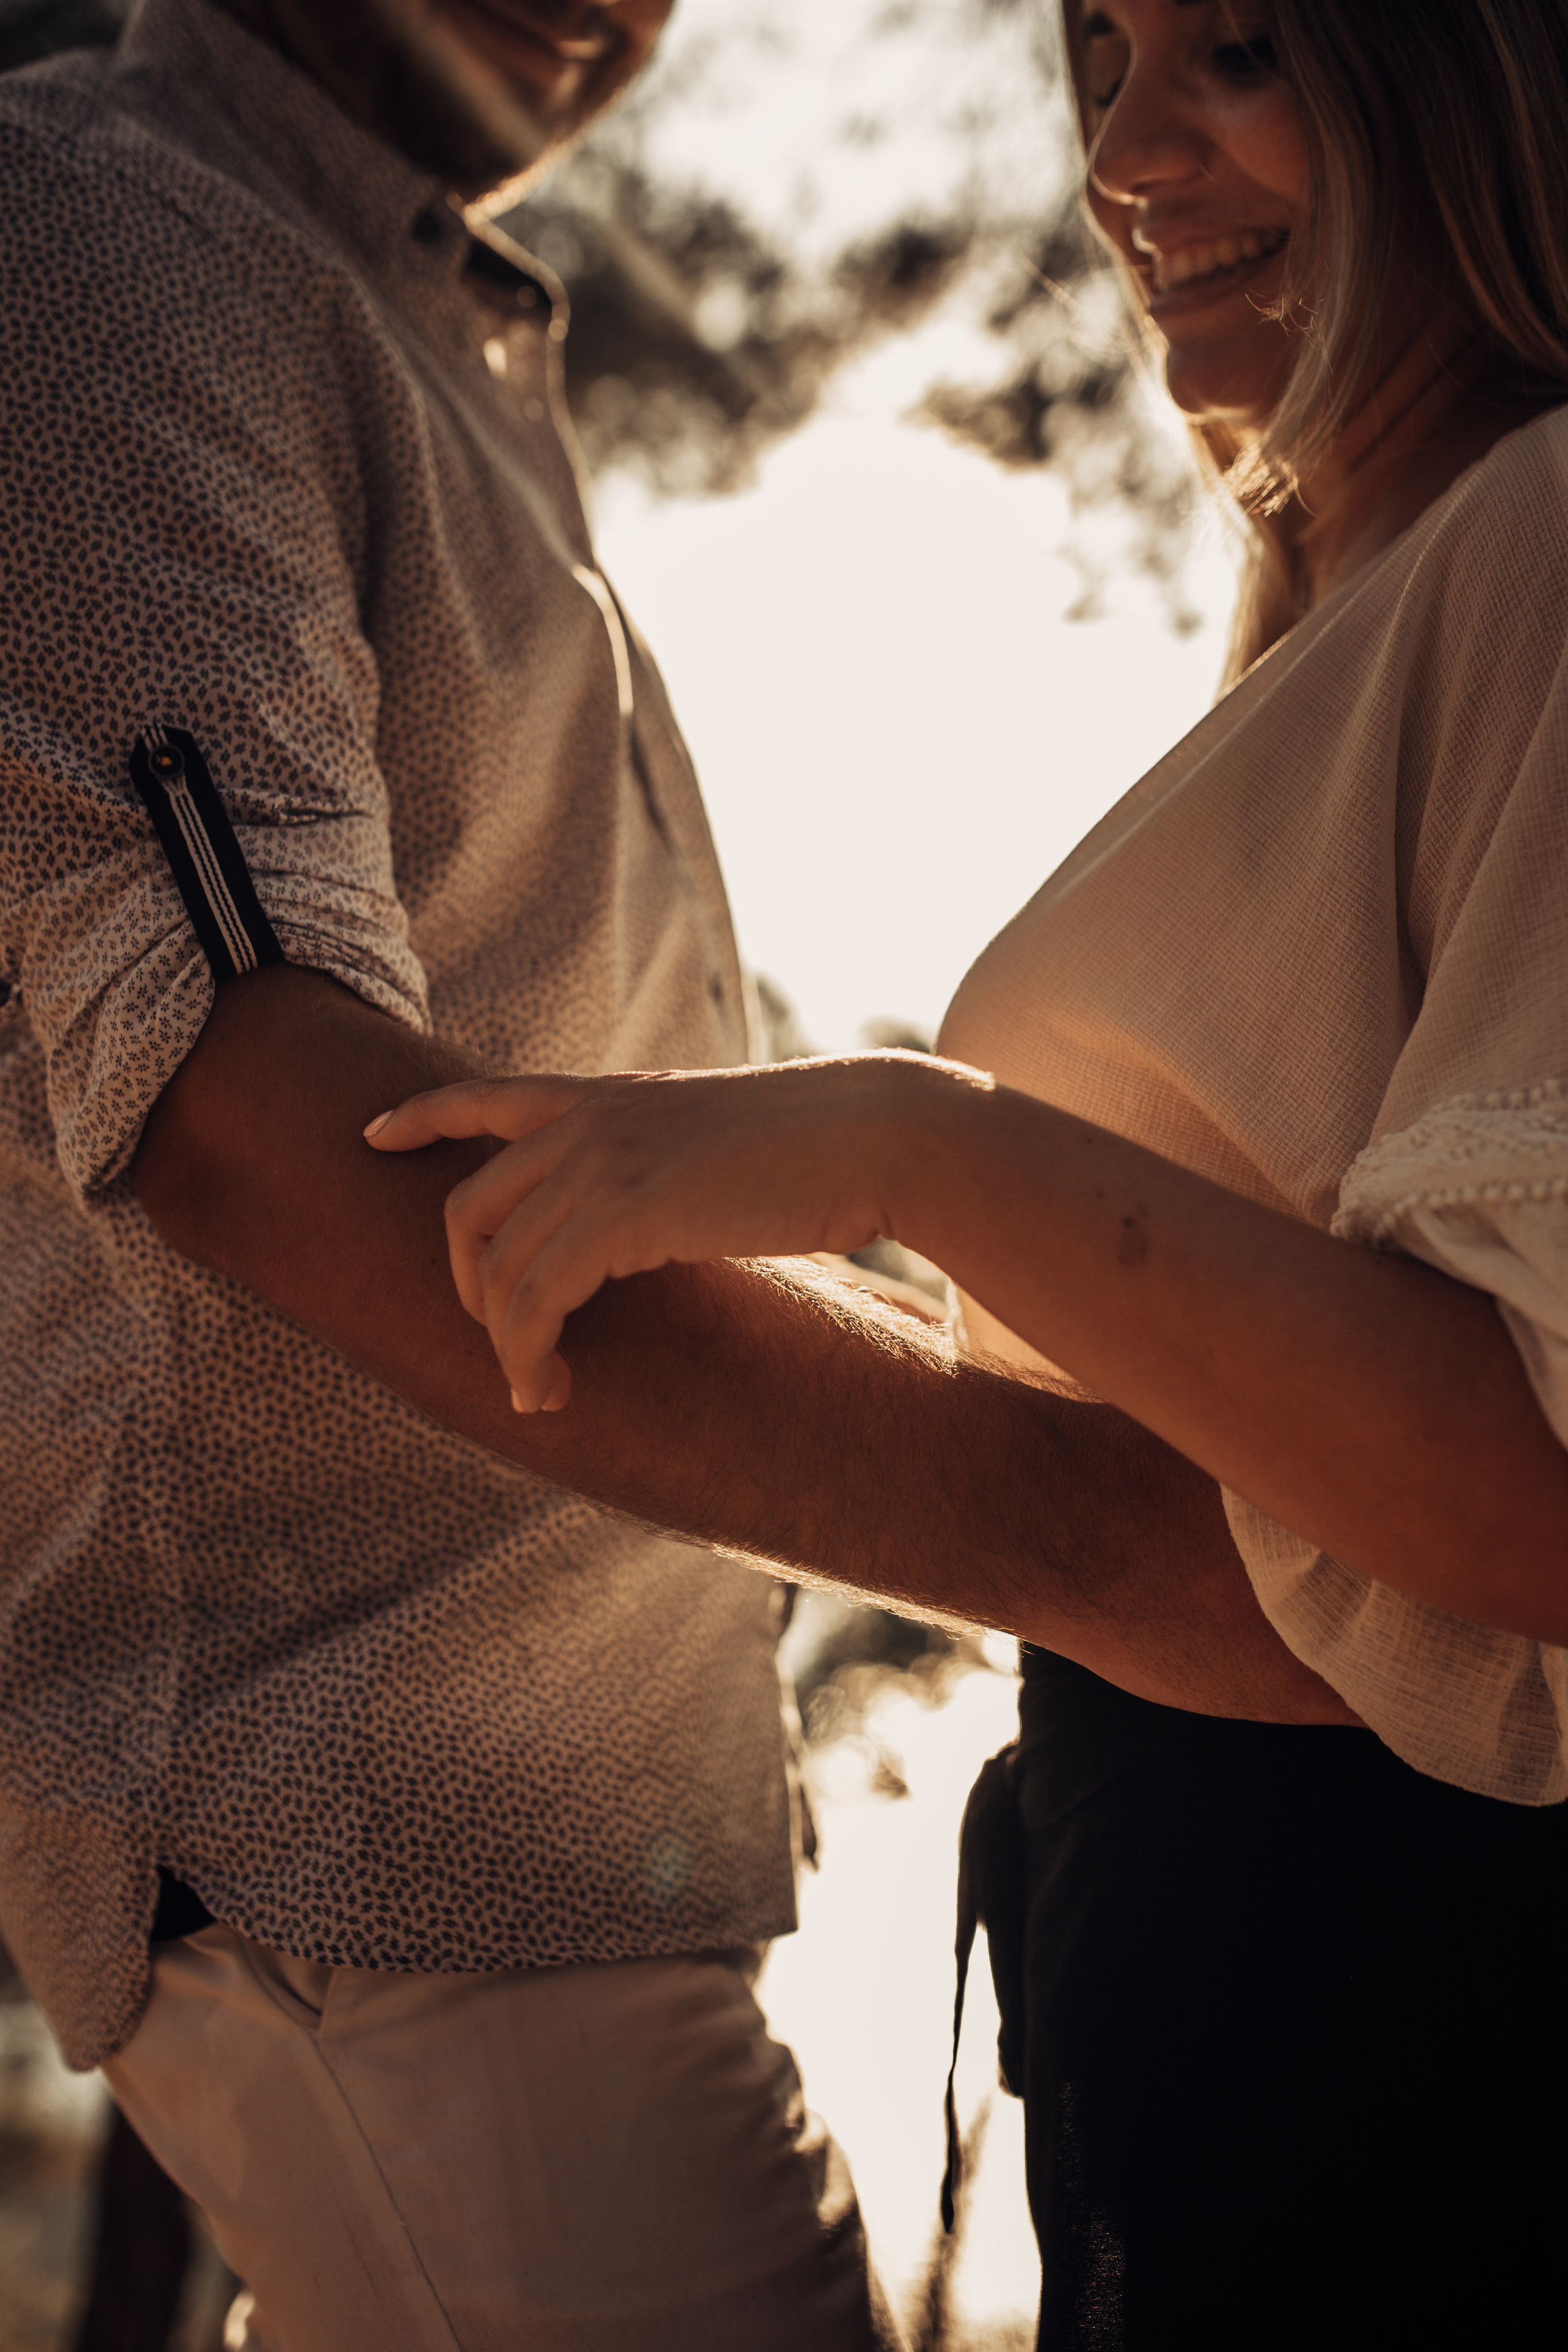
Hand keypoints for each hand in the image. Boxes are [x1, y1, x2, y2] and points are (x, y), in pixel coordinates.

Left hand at [365, 1053, 976, 1409]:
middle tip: (505, 1342)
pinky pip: (536, 1297)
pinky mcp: (622, 1215)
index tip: (372, 1137)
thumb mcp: (717, 1139)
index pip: (486, 1096)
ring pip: (500, 1268)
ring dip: (506, 1345)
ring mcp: (600, 1163)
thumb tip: (662, 1208)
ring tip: (537, 1391)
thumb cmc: (819, 1147)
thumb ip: (665, 1161)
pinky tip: (553, 1389)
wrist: (871, 1133)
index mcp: (608, 1096)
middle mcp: (588, 1122)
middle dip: (467, 1287)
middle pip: (470, 1207)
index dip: (420, 1116)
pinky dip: (529, 1355)